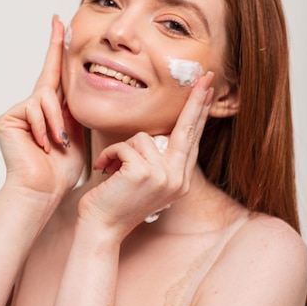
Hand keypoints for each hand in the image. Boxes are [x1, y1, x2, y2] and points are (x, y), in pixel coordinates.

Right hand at [0, 15, 84, 197]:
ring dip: (56, 122)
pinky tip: (43, 144)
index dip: (57, 48)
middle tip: (60, 37)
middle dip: (57, 70)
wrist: (43, 190)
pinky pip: (33, 109)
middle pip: (49, 80)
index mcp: (51, 110)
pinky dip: (43, 127)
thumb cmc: (62, 169)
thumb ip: (75, 108)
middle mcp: (33, 107)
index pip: (56, 74)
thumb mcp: (77, 133)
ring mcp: (18, 112)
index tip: (59, 22)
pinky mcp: (7, 118)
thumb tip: (84, 81)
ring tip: (58, 143)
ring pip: (45, 98)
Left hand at [78, 72, 213, 239]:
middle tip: (205, 76)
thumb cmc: (115, 202)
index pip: (191, 139)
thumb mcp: (142, 180)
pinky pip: (125, 145)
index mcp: (179, 179)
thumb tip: (156, 135)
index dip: (199, 114)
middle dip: (195, 101)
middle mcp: (178, 179)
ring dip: (120, 150)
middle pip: (187, 129)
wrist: (100, 229)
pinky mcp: (145, 172)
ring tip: (113, 170)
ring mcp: (164, 176)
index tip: (206, 91)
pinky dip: (109, 154)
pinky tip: (106, 172)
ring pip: (143, 138)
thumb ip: (155, 159)